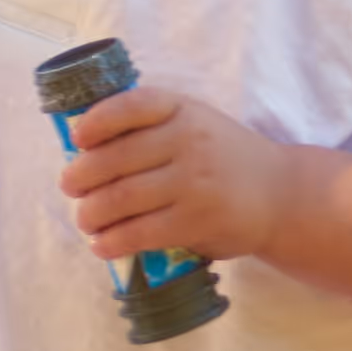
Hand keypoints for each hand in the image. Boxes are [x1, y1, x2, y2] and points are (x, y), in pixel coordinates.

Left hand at [57, 83, 298, 266]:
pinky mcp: (196, 221)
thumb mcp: (195, 123)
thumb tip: (82, 148)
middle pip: (114, 159)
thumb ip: (150, 127)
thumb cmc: (223, 156)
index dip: (95, 121)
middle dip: (80, 177)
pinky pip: (141, 232)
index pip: (130, 106)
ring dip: (91, 213)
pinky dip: (113, 241)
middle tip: (70, 188)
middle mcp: (188, 141)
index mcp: (182, 110)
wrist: (281, 194)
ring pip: (121, 198)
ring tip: (86, 219)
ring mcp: (193, 182)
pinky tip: (103, 245)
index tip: (77, 139)